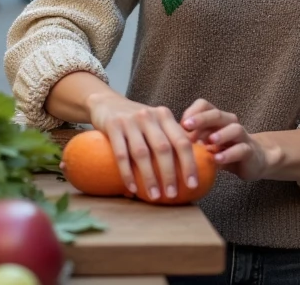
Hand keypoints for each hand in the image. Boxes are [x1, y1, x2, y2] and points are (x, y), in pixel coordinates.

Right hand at [84, 91, 200, 201]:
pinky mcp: (113, 126)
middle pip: (163, 148)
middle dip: (169, 174)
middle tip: (172, 195)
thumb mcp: (156, 121)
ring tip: (154, 196)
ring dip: (149, 177)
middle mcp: (149, 116)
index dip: (189, 164)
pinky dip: (127, 173)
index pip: (182, 141)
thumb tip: (192, 167)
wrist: (107, 102)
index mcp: (164, 116)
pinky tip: (133, 189)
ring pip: (142, 153)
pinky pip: (121, 154)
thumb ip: (171, 137)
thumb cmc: (137, 119)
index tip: (192, 185)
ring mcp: (130, 121)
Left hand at [181, 99, 273, 181]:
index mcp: (216, 118)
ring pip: (234, 128)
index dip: (192, 111)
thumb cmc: (222, 150)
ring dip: (220, 134)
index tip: (179, 123)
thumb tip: (165, 143)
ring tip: (208, 142)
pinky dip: (229, 153)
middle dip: (201, 119)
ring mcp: (242, 136)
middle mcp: (229, 122)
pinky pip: (241, 149)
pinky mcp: (249, 151)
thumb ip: (190, 140)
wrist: (253, 161)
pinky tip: (217, 159)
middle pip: (216, 114)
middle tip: (187, 126)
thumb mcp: (205, 144)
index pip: (204, 105)